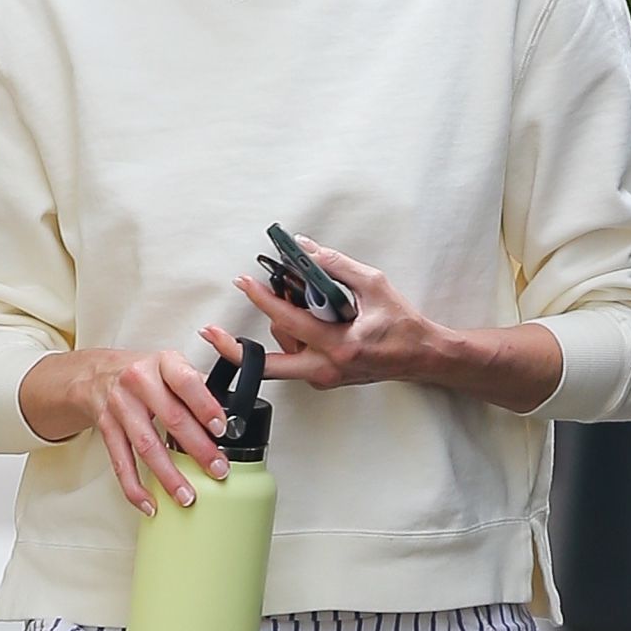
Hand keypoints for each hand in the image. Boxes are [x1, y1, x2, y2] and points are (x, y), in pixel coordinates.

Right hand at [83, 348, 232, 514]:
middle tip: (217, 470)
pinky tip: (150, 503)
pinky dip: (134, 487)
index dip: (205, 406)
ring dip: (168, 475)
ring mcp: (120, 405)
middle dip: (197, 448)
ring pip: (146, 445)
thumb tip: (233, 413)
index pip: (186, 382)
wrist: (97, 374)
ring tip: (187, 496)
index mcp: (163, 363)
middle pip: (171, 418)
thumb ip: (200, 385)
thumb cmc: (145, 373)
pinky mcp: (106, 427)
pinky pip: (120, 461)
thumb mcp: (172, 365)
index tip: (221, 429)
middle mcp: (139, 381)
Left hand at [200, 234, 429, 390]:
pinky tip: (309, 319)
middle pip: (266, 366)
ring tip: (304, 302)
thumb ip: (335, 266)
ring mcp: (322, 380)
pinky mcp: (321, 381)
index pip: (290, 321)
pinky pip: (293, 357)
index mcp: (340, 347)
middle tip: (209, 332)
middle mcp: (326, 370)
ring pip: (281, 352)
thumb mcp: (373, 285)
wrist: (421, 357)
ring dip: (280, 325)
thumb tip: (303, 250)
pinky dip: (293, 335)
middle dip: (234, 351)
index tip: (243, 282)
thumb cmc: (402, 323)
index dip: (263, 298)